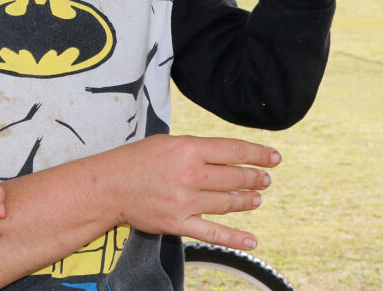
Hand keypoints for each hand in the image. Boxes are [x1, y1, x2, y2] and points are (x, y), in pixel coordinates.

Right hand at [105, 135, 279, 250]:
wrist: (108, 186)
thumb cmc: (135, 160)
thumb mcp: (167, 143)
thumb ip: (196, 149)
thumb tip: (224, 156)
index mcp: (189, 149)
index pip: (234, 151)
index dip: (258, 154)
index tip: (274, 157)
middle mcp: (190, 174)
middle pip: (234, 177)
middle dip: (255, 178)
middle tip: (265, 179)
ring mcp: (185, 201)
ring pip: (227, 203)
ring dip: (247, 201)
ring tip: (257, 198)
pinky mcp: (178, 223)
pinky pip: (213, 233)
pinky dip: (235, 238)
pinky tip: (252, 240)